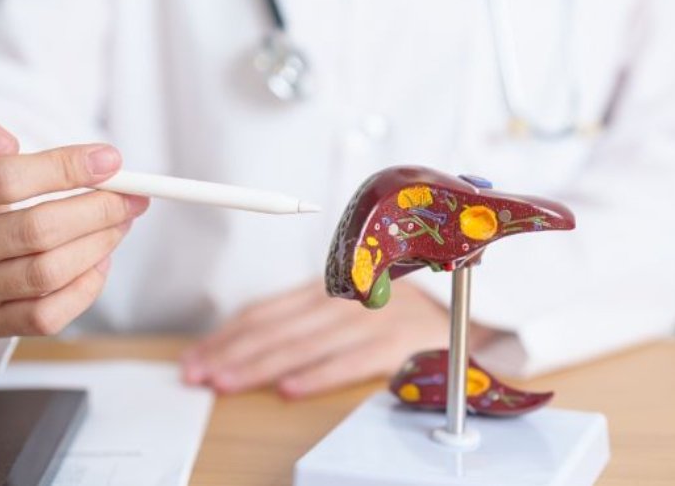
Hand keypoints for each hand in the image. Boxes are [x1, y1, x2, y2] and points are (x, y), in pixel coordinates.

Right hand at [0, 99, 148, 336]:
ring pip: (47, 273)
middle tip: (131, 196)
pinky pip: (46, 316)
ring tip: (121, 221)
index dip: (66, 169)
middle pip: (36, 231)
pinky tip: (100, 258)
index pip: (7, 180)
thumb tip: (3, 144)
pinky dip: (85, 287)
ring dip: (99, 244)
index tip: (110, 160)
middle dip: (97, 210)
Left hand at [181, 279, 498, 397]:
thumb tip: (253, 345)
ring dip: (261, 364)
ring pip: (306, 342)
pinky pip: (353, 358)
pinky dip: (320, 374)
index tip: (198, 356)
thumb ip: (311, 319)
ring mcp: (374, 317)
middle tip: (197, 374)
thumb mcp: (355, 304)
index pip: (268, 310)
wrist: (477, 310)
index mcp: (331, 286)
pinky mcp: (401, 340)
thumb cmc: (405, 314)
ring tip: (225, 382)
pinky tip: (288, 389)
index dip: (229, 334)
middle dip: (232, 352)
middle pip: (278, 327)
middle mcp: (348, 296)